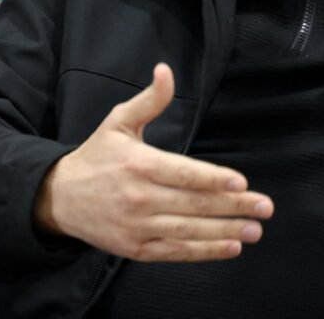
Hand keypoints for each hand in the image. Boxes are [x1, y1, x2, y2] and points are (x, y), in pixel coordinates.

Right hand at [33, 63, 273, 261]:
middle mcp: (139, 199)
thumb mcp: (119, 121)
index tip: (242, 182)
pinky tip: (229, 246)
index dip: (213, 179)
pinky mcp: (135, 249)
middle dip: (233, 206)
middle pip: (193, 205)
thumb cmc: (97, 155)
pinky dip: (203, 251)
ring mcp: (138, 227)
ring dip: (225, 231)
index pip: (183, 174)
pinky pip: (175, 252)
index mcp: (139, 165)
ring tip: (255, 230)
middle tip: (265, 207)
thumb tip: (166, 71)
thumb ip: (149, 100)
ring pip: (188, 232)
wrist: (59, 198)